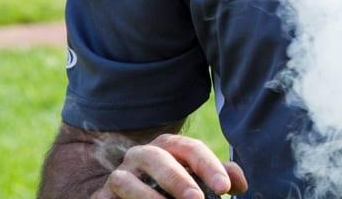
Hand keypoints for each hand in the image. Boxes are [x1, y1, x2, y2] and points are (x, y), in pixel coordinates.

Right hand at [96, 133, 247, 198]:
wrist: (123, 195)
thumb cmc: (167, 185)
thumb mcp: (193, 178)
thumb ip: (217, 176)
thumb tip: (241, 184)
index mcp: (168, 146)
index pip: (191, 148)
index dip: (209, 166)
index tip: (225, 188)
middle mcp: (142, 154)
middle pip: (159, 159)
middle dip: (179, 180)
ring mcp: (119, 174)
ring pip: (128, 180)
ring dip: (148, 197)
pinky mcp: (100, 195)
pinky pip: (109, 197)